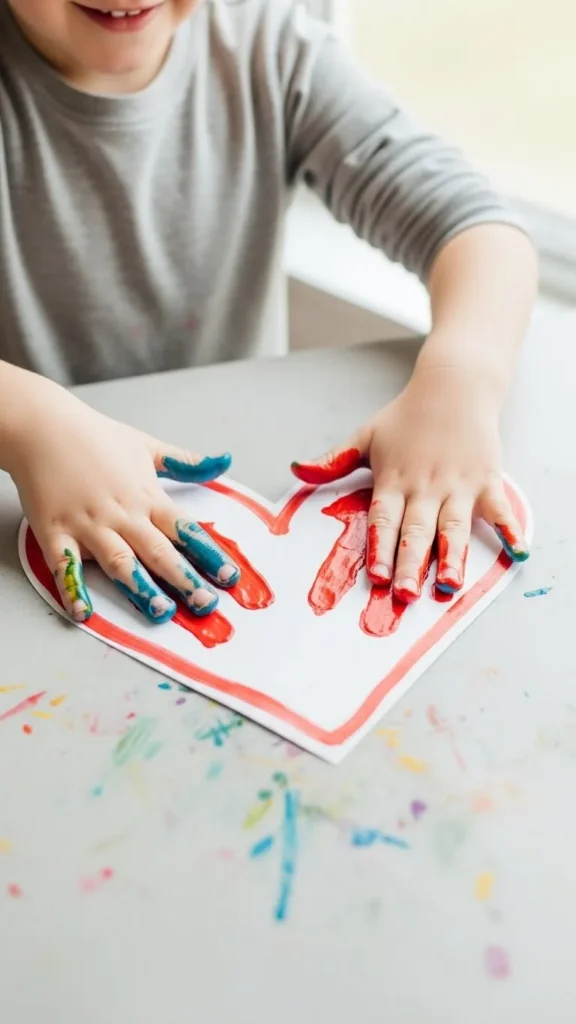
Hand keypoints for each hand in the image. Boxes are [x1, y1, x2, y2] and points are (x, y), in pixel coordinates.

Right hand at [10, 383, 239, 623]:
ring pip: (119, 561)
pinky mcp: (55, 532)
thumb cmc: (95, 437)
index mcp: (147, 497)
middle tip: (206, 604)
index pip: (185, 530)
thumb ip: (186, 463)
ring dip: (141, 588)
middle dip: (185, 579)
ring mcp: (89, 524)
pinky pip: (65, 565)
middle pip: (159, 551)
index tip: (230, 577)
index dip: (210, 555)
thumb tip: (224, 461)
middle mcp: (122, 514)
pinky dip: (73, 589)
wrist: (43, 425)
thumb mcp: (147, 446)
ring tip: (161, 611)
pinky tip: (84, 612)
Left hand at [292, 365, 528, 602]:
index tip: (377, 577)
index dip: (380, 548)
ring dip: (452, 557)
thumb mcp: (366, 435)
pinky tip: (517, 553)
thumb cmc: (408, 416)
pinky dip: (509, 530)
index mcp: (394, 480)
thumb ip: (333, 461)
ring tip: (449, 585)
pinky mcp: (487, 480)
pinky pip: (499, 510)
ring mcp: (458, 485)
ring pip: (453, 527)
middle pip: (416, 531)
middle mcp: (426, 487)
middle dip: (411, 564)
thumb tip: (296, 471)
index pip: (384, 519)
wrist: (454, 386)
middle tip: (406, 595)